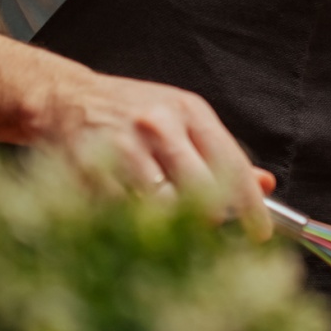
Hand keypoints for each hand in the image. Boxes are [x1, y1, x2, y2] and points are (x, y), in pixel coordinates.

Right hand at [38, 69, 274, 230]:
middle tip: (206, 226)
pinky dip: (134, 220)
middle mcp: (159, 124)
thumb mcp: (183, 120)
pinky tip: (130, 210)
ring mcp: (124, 146)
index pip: (232, 163)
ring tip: (165, 217)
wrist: (65, 98)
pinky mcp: (92, 169)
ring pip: (163, 206)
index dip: (250, 205)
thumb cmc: (132, 113)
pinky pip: (125, 213)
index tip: (260, 233)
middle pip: (201, 189)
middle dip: (210, 216)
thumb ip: (221, 153)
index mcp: (190, 111)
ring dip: (171, 223)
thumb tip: (265, 185)